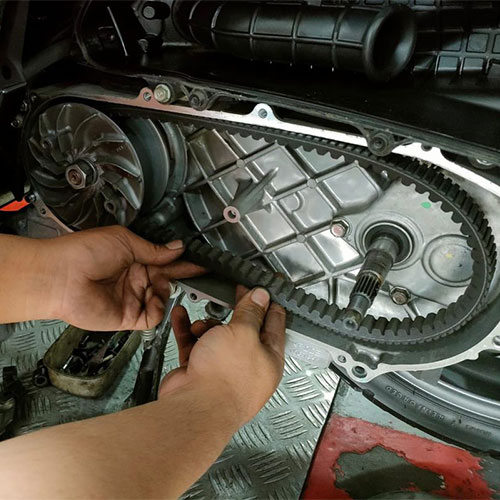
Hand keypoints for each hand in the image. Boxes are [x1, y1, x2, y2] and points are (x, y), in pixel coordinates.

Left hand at [42, 226, 203, 330]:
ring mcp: (132, 298)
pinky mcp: (128, 316)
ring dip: (165, 290)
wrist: (61, 276)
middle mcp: (135, 278)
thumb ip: (154, 250)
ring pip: (163, 297)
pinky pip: (153, 316)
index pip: (165, 260)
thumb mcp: (125, 242)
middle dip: (180, 275)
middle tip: (193, 271)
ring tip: (158, 282)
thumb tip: (177, 248)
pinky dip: (159, 308)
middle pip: (168, 279)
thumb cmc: (83, 253)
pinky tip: (154, 298)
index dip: (183, 261)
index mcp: (134, 258)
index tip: (200, 261)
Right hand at [160, 286, 285, 424]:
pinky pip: (195, 344)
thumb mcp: (243, 333)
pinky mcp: (200, 371)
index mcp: (268, 358)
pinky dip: (187, 330)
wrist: (194, 408)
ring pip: (217, 337)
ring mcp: (223, 369)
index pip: (274, 325)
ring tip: (201, 323)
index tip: (263, 289)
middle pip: (243, 330)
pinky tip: (182, 316)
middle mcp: (248, 365)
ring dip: (207, 324)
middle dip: (234, 312)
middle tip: (232, 294)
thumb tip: (260, 297)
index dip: (268, 303)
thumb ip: (251, 313)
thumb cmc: (225, 380)